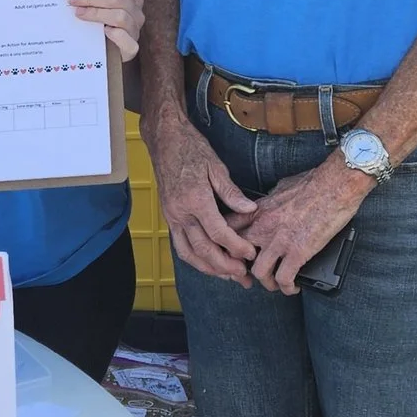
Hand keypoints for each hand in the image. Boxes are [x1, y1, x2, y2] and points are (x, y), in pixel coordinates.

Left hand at [67, 0, 144, 62]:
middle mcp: (136, 12)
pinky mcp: (131, 48)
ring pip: (121, 16)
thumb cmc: (98, 25)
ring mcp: (135, 30)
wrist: (104, 52)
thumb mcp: (98, 6)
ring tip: (79, 13)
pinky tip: (104, 31)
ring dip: (97, 13)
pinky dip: (116, 35)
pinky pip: (128, 41)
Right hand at [143, 107, 258, 284]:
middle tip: (243, 276)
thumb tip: (250, 210)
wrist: (165, 140)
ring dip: (209, 269)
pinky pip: (179, 245)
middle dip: (225, 266)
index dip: (236, 247)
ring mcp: (172, 217)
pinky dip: (194, 259)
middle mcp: (181, 213)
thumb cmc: (191, 149)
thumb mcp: (216, 166)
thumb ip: (232, 193)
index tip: (251, 253)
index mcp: (195, 200)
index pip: (219, 233)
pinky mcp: (169, 217)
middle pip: (203, 250)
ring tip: (228, 276)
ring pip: (189, 253)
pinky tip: (208, 263)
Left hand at [239, 158, 372, 295]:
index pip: (227, 229)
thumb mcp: (281, 187)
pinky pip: (284, 278)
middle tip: (250, 274)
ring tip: (275, 284)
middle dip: (240, 268)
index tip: (233, 253)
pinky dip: (287, 287)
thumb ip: (269, 201)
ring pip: (259, 272)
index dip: (225, 245)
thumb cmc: (313, 182)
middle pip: (236, 255)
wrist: (335, 184)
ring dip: (266, 282)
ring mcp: (279, 240)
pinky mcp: (298, 252)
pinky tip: (293, 287)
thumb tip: (268, 205)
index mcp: (257, 210)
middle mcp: (263, 227)